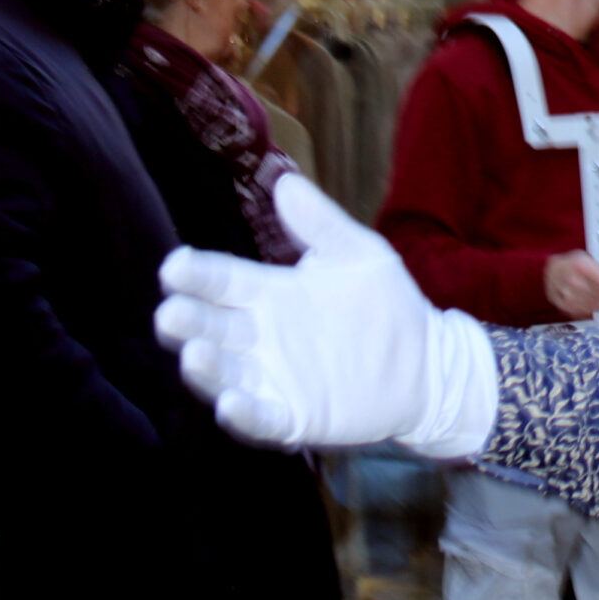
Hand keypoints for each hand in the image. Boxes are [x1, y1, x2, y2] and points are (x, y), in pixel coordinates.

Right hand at [155, 175, 495, 457]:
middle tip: (170, 313)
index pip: (222, 282)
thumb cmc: (386, 306)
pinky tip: (230, 404)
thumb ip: (321, 223)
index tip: (174, 266)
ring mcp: (273, 379)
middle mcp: (261, 337)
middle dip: (188, 321)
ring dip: (206, 369)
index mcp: (270, 294)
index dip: (196, 275)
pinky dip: (243, 414)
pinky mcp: (294, 416)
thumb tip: (286, 181)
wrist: (427, 362)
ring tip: (192, 355)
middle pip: (212, 328)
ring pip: (225, 374)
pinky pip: (261, 418)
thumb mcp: (358, 254)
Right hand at [544, 251, 598, 318]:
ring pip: (589, 305)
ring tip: (597, 301)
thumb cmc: (572, 264)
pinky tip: (587, 306)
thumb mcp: (588, 259)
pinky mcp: (557, 301)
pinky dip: (585, 310)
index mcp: (580, 264)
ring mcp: (562, 291)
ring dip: (596, 304)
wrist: (552, 269)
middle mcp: (570, 278)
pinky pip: (577, 311)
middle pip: (597, 294)